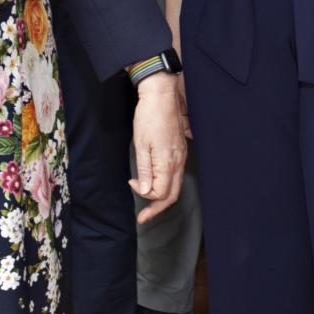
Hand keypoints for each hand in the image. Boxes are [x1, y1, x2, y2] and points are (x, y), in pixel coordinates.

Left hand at [128, 72, 188, 221]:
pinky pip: (177, 175)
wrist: (162, 95)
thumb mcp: (141, 145)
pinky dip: (167, 185)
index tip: (131, 185)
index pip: (161, 193)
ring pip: (176, 186)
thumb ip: (145, 171)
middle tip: (144, 217)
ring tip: (150, 205)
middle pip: (172, 195)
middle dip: (158, 209)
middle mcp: (178, 162)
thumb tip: (147, 191)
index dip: (146, 195)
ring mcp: (181, 156)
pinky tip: (157, 183)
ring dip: (162, 198)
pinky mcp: (180, 151)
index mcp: (168, 162)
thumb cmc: (149, 117)